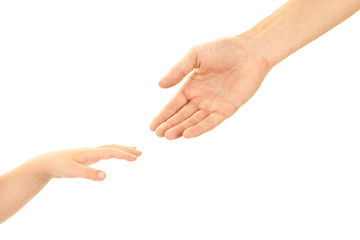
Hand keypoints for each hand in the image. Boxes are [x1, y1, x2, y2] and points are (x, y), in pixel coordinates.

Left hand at [31, 144, 141, 180]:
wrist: (47, 162)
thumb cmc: (59, 166)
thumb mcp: (73, 172)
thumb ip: (89, 174)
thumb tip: (105, 176)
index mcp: (90, 153)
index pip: (111, 152)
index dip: (124, 155)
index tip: (136, 158)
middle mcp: (92, 151)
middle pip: (113, 147)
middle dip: (126, 150)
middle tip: (140, 153)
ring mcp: (90, 153)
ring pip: (109, 148)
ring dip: (122, 149)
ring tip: (134, 151)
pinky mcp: (87, 157)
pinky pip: (105, 152)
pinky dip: (113, 152)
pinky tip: (114, 155)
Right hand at [150, 36, 270, 138]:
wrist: (249, 51)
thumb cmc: (223, 49)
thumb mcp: (195, 56)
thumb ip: (178, 71)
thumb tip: (160, 85)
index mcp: (192, 85)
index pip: (174, 104)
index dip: (163, 115)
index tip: (152, 126)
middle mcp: (201, 97)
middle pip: (182, 115)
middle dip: (169, 125)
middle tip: (158, 134)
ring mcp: (214, 104)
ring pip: (194, 121)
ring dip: (181, 129)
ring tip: (168, 136)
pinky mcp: (227, 109)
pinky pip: (211, 122)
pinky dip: (199, 128)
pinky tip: (187, 135)